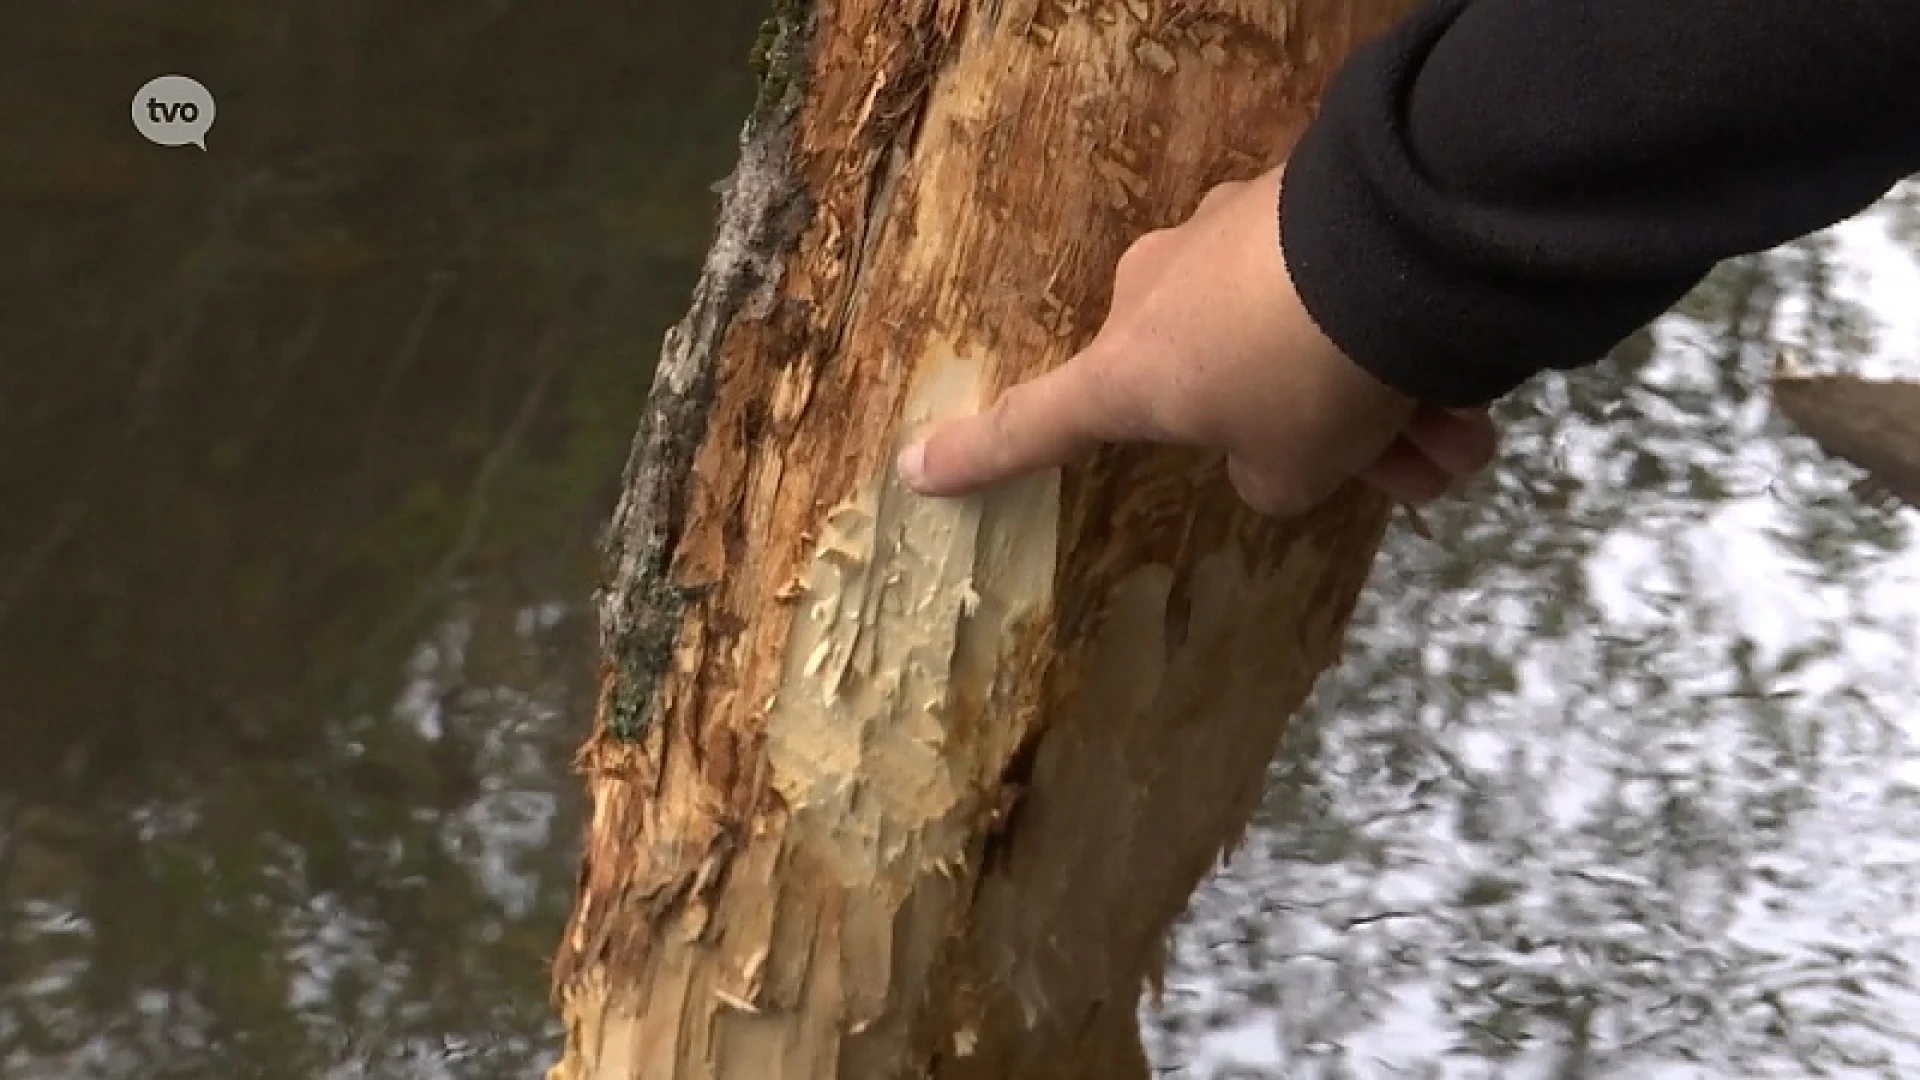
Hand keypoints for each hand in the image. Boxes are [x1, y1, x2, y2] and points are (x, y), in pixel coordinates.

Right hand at [895, 164, 1496, 513]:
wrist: (1387, 251)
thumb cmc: (1302, 384)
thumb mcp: (1290, 471)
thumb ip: (1269, 477)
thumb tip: (1278, 445)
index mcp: (1128, 374)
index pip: (1035, 424)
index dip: (978, 456)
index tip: (914, 469)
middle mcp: (1158, 296)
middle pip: (1223, 389)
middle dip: (1316, 438)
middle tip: (1405, 467)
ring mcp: (1226, 240)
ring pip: (1295, 348)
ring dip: (1380, 406)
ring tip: (1458, 442)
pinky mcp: (1292, 202)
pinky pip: (1334, 301)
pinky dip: (1398, 351)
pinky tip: (1467, 387)